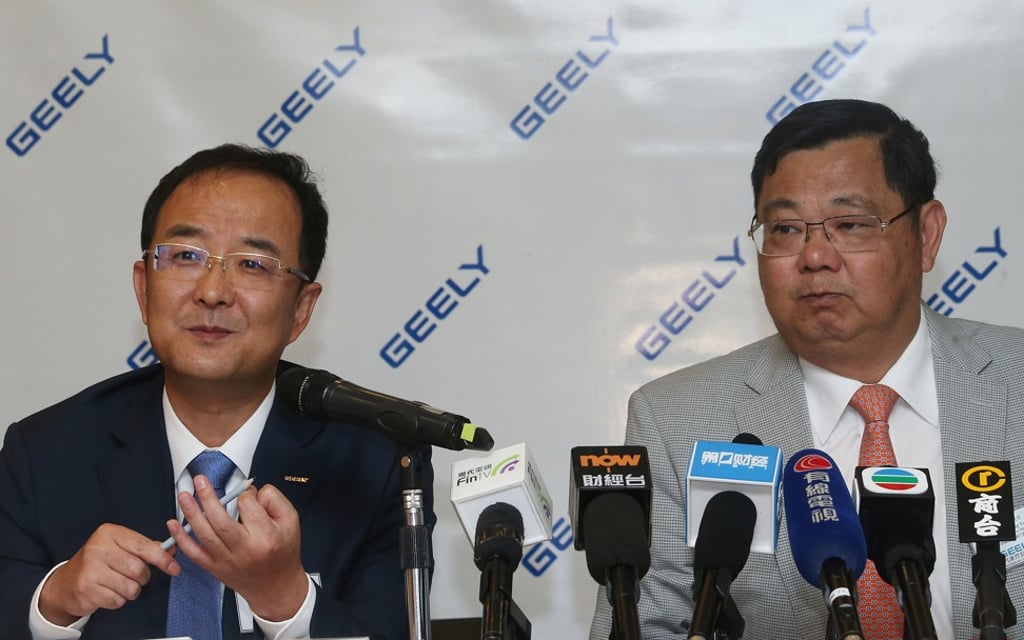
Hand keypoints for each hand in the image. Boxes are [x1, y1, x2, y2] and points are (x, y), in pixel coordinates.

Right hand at [39, 523, 180, 625]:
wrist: (66, 583)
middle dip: (142, 577)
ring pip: (131, 587)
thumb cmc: (98, 563)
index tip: (174, 567)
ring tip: (118, 584)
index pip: (144, 546)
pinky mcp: (86, 589)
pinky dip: (117, 600)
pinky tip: (107, 592)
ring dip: (130, 590)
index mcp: (110, 533)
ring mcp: (90, 569)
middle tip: (133, 576)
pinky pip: (118, 600)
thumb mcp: (120, 547)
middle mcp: (98, 548)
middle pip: (139, 569)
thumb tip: (172, 549)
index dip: (162, 558)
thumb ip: (146, 547)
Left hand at [165, 476, 307, 621]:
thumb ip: (274, 501)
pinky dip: (181, 539)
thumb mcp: (291, 521)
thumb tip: (250, 492)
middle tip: (199, 481)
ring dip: (191, 513)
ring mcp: (227, 560)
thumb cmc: (283, 553)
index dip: (244, 493)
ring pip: (205, 535)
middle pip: (220, 521)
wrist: (276, 586)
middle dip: (207, 498)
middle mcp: (245, 550)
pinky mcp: (215, 568)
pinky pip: (194, 553)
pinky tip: (173, 524)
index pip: (248, 506)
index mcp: (266, 536)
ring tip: (184, 495)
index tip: (246, 491)